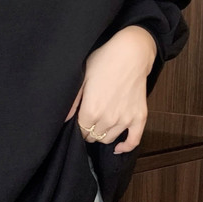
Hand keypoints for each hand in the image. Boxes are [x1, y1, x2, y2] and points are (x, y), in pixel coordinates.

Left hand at [64, 26, 156, 152]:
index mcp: (91, 110)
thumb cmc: (104, 61)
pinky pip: (134, 140)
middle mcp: (109, 118)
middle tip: (89, 121)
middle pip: (94, 136)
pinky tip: (118, 148)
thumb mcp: (82, 78)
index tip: (79, 121)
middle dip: (89, 131)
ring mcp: (125, 119)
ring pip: (109, 139)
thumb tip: (63, 120)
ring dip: (103, 135)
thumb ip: (72, 102)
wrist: (131, 53)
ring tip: (101, 125)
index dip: (79, 127)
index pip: (81, 131)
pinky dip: (126, 147)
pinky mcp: (139, 117)